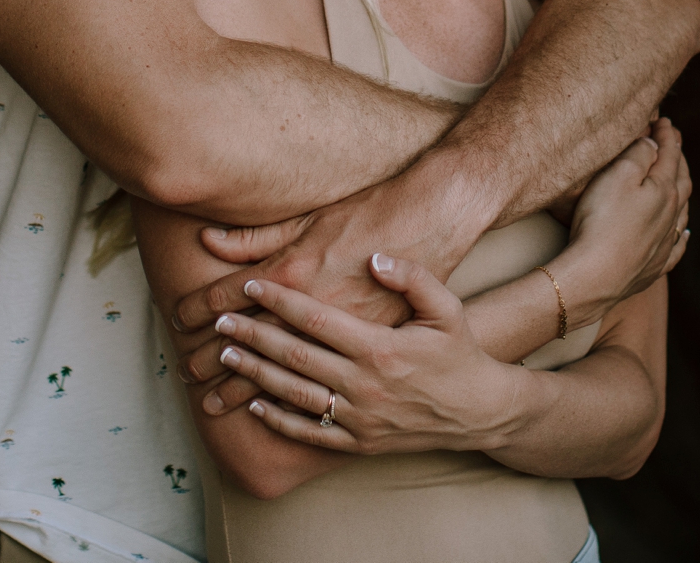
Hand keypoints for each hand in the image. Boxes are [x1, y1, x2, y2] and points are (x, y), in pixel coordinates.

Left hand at [212, 254, 526, 454]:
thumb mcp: (446, 307)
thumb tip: (375, 258)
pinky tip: (254, 404)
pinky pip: (310, 433)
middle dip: (253, 336)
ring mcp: (359, 417)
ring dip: (255, 375)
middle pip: (294, 356)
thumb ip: (412, 278)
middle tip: (219, 322)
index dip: (278, 301)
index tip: (249, 286)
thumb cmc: (460, 352)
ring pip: (294, 395)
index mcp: (380, 347)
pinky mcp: (359, 442)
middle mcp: (364, 384)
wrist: (480, 411)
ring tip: (225, 356)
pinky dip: (278, 421)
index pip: (315, 319)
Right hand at [554, 119, 690, 328]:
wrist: (595, 276)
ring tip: (679, 178)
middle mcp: (671, 215)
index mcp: (664, 189)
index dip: (667, 135)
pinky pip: (677, 245)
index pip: (670, 154)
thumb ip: (640, 154)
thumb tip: (655, 145)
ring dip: (681, 191)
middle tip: (672, 142)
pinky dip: (681, 233)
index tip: (663, 121)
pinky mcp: (654, 266)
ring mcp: (665, 243)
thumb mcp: (618, 174)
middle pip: (681, 180)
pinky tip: (683, 232)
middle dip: (677, 158)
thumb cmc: (602, 220)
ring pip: (682, 211)